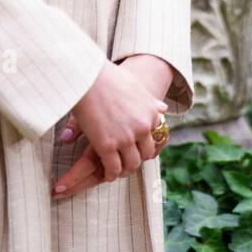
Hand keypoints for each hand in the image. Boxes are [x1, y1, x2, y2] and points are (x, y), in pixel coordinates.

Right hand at [52, 54, 173, 200]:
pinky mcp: (107, 146)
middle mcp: (142, 127)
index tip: (137, 146)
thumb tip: (163, 108)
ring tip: (118, 170)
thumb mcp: (135, 86)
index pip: (155, 136)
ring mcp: (125, 138)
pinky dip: (112, 174)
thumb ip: (149, 101)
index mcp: (151, 114)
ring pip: (132, 164)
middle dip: (137, 158)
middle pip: (146, 153)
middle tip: (127, 161)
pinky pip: (113, 168)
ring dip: (126, 169)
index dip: (145, 143)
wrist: (87, 77)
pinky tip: (107, 174)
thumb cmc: (108, 77)